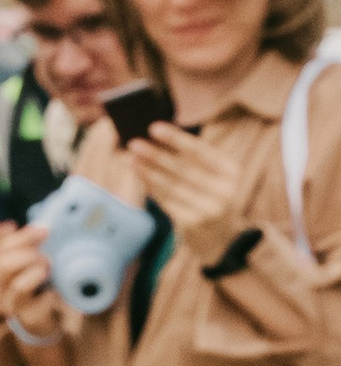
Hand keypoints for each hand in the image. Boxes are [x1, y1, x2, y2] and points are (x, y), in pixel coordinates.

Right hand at [0, 220, 60, 337]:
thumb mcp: (28, 263)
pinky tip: (53, 292)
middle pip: (1, 265)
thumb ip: (23, 245)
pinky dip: (49, 295)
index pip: (4, 247)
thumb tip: (22, 225)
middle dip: (28, 256)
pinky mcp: (27, 316)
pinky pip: (38, 305)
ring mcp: (11, 303)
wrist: (42, 320)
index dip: (24, 236)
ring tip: (49, 273)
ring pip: (17, 285)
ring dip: (37, 273)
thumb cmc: (35, 286)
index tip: (46, 230)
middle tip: (46, 259)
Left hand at [122, 120, 242, 263]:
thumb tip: (159, 137)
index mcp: (232, 172)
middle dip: (156, 155)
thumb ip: (195, 158)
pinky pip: (166, 201)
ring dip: (148, 170)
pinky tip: (140, 174)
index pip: (201, 151)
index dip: (176, 139)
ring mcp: (208, 210)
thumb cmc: (212, 195)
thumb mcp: (216, 176)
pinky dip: (151, 186)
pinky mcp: (192, 224)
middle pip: (183, 169)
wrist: (222, 238)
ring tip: (132, 158)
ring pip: (171, 186)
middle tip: (134, 143)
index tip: (153, 128)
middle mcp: (224, 191)